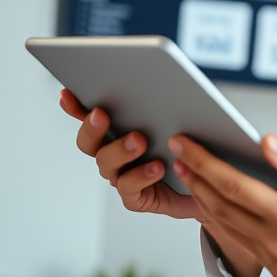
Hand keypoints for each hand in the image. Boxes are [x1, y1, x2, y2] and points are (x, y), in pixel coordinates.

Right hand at [59, 88, 203, 220]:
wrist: (208, 185)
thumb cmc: (190, 149)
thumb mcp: (183, 120)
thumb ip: (167, 104)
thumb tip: (164, 80)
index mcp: (119, 132)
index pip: (91, 117)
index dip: (76, 107)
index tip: (69, 93)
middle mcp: (114, 154)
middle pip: (90, 142)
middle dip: (92, 127)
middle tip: (102, 115)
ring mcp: (122, 176)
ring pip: (107, 163)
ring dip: (120, 149)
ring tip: (139, 140)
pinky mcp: (135, 197)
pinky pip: (129, 187)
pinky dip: (141, 176)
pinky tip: (157, 167)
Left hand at [170, 133, 276, 276]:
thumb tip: (267, 143)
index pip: (235, 186)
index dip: (205, 163)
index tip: (187, 145)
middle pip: (222, 208)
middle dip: (197, 179)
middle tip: (180, 155)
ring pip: (228, 228)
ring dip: (206, 201)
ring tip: (193, 176)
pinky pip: (243, 242)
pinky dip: (225, 221)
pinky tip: (221, 205)